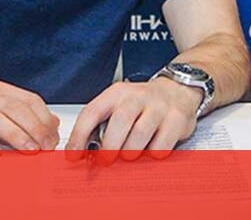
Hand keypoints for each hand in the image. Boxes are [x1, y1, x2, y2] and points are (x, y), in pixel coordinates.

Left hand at [66, 78, 201, 162]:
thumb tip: (82, 152)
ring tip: (129, 155)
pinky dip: (153, 153)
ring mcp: (159, 107)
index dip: (79, 135)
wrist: (177, 91)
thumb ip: (101, 124)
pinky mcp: (177, 120)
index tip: (73, 155)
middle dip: (109, 147)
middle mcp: (138, 96)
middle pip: (119, 123)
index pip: (92, 112)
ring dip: (131, 151)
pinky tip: (151, 150)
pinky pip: (161, 145)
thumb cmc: (142, 104)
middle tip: (105, 160)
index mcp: (117, 93)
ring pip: (140, 135)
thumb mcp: (119, 105)